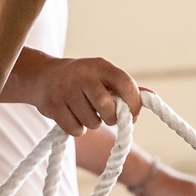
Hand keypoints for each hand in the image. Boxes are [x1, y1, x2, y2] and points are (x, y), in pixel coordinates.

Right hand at [0, 48, 140, 135]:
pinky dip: (77, 129)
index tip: (132, 114)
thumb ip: (126, 88)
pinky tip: (72, 116)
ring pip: (92, 122)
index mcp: (100, 65)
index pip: (125, 83)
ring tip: (84, 111)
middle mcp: (83, 74)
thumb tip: (152, 97)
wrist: (43, 76)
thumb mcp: (103, 77)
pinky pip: (75, 130)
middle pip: (107, 107)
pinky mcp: (53, 105)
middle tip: (106, 115)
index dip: (134, 103)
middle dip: (111, 118)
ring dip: (92, 123)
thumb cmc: (83, 80)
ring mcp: (66, 89)